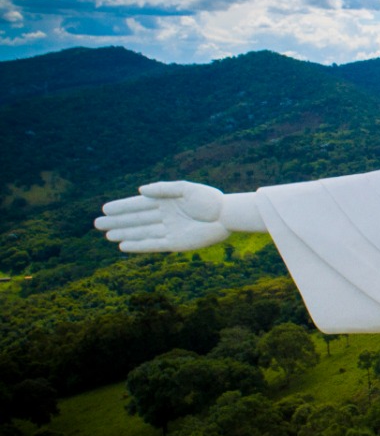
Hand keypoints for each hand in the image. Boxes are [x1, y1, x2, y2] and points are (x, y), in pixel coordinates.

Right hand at [95, 181, 229, 252]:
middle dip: (118, 222)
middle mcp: (165, 216)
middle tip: (97, 224)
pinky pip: (152, 245)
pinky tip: (124, 246)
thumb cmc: (209, 199)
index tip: (105, 208)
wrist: (226, 216)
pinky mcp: (175, 243)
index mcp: (166, 202)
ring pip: (141, 232)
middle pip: (136, 220)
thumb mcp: (186, 189)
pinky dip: (138, 246)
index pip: (139, 205)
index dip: (122, 207)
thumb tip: (140, 191)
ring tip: (107, 235)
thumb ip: (163, 189)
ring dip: (125, 234)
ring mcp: (169, 230)